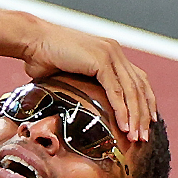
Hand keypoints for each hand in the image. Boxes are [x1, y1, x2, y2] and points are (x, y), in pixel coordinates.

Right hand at [18, 18, 156, 141]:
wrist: (31, 41)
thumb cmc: (41, 58)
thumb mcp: (67, 75)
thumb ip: (79, 86)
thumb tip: (78, 107)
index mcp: (110, 53)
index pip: (136, 80)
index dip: (144, 101)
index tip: (147, 122)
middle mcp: (114, 52)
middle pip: (139, 87)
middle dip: (144, 114)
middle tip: (144, 137)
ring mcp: (110, 54)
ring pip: (131, 91)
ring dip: (136, 117)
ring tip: (136, 137)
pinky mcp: (101, 60)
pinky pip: (116, 91)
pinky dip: (122, 111)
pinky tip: (125, 127)